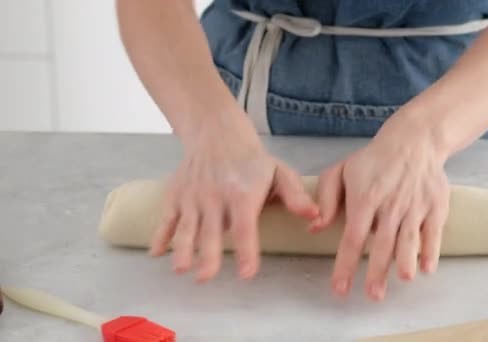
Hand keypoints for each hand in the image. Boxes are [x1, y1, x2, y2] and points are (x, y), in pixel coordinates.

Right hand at [149, 111, 318, 281]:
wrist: (217, 134)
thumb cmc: (252, 160)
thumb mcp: (279, 171)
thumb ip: (295, 195)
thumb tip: (314, 216)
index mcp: (242, 195)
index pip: (245, 227)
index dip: (246, 250)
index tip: (246, 273)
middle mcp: (215, 198)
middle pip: (211, 231)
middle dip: (208, 255)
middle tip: (206, 277)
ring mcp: (192, 197)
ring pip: (185, 227)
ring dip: (182, 248)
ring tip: (181, 269)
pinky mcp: (176, 196)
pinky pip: (166, 217)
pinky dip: (159, 235)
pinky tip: (156, 253)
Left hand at [310, 112, 449, 300]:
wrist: (413, 141)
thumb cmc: (373, 161)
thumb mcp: (341, 171)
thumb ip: (326, 198)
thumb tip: (313, 228)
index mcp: (365, 199)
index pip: (353, 237)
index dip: (346, 264)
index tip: (340, 288)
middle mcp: (390, 205)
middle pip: (383, 243)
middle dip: (378, 271)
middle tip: (373, 296)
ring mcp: (414, 206)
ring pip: (409, 238)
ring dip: (406, 261)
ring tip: (403, 280)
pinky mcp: (435, 206)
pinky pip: (434, 232)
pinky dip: (431, 250)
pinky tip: (427, 268)